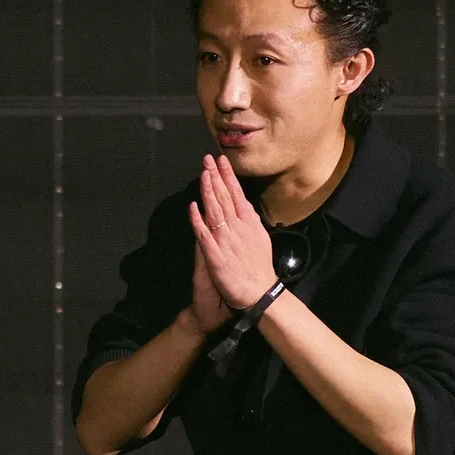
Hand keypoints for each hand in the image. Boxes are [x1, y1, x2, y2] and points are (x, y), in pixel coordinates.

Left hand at [189, 152, 278, 312]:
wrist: (258, 294)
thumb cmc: (259, 268)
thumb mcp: (260, 240)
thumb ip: (251, 222)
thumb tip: (245, 206)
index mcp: (250, 224)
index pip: (237, 195)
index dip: (228, 176)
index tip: (221, 161)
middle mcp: (239, 229)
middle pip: (224, 199)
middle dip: (216, 177)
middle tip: (207, 159)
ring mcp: (227, 242)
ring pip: (215, 212)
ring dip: (208, 192)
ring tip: (202, 174)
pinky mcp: (216, 257)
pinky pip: (205, 236)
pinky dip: (198, 221)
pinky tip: (193, 207)